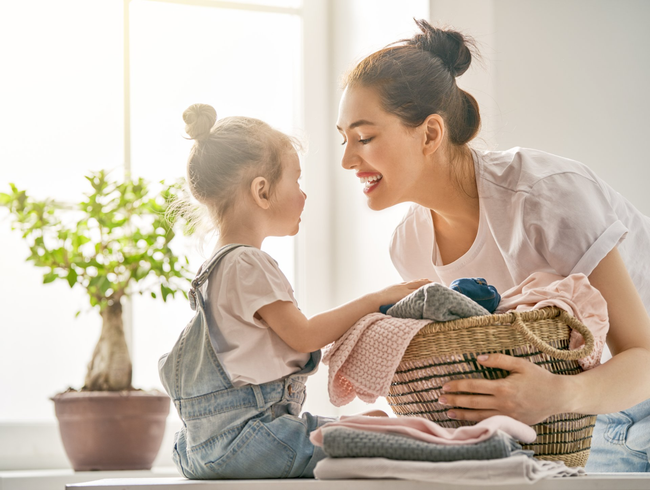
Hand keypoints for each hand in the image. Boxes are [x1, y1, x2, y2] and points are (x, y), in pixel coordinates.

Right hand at [374, 279, 429, 306]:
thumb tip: (398, 297)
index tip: (427, 280)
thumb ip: (396, 293)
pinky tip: (427, 293)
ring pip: (417, 287)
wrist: (375, 299)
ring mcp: (403, 291)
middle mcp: (402, 286)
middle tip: (434, 282)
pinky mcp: (403, 296)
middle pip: (417, 282)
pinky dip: (421, 293)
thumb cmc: (380, 299)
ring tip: (434, 286)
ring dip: (426, 286)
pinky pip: (414, 293)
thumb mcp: (389, 293)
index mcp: (399, 286)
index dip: (420, 281)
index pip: (412, 282)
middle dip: (426, 282)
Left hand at [438, 353, 571, 424]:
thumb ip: (497, 360)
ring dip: (462, 415)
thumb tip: (477, 358)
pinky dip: (477, 423)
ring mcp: (508, 415)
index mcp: (503, 387)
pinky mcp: (513, 423)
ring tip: (448, 413)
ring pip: (479, 416)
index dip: (457, 386)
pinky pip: (491, 423)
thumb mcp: (520, 364)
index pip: (473, 387)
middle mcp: (503, 403)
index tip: (445, 386)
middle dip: (454, 401)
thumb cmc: (539, 378)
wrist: (559, 397)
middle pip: (472, 403)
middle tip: (439, 400)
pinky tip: (467, 422)